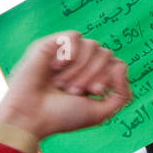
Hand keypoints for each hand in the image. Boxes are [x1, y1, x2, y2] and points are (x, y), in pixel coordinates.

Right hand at [0, 32, 131, 142]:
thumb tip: (121, 65)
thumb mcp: (100, 113)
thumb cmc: (61, 117)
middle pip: (106, 54)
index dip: (109, 76)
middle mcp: (82, 65)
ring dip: (79, 68)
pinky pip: (74, 36)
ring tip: (62, 84)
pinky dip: (69, 53)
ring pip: (92, 45)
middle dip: (92, 74)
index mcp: (93, 78)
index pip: (116, 64)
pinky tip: (55, 68)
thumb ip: (122, 95)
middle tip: (73, 91)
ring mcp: (66, 54)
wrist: (29, 116)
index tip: (95, 91)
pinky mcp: (50, 45)